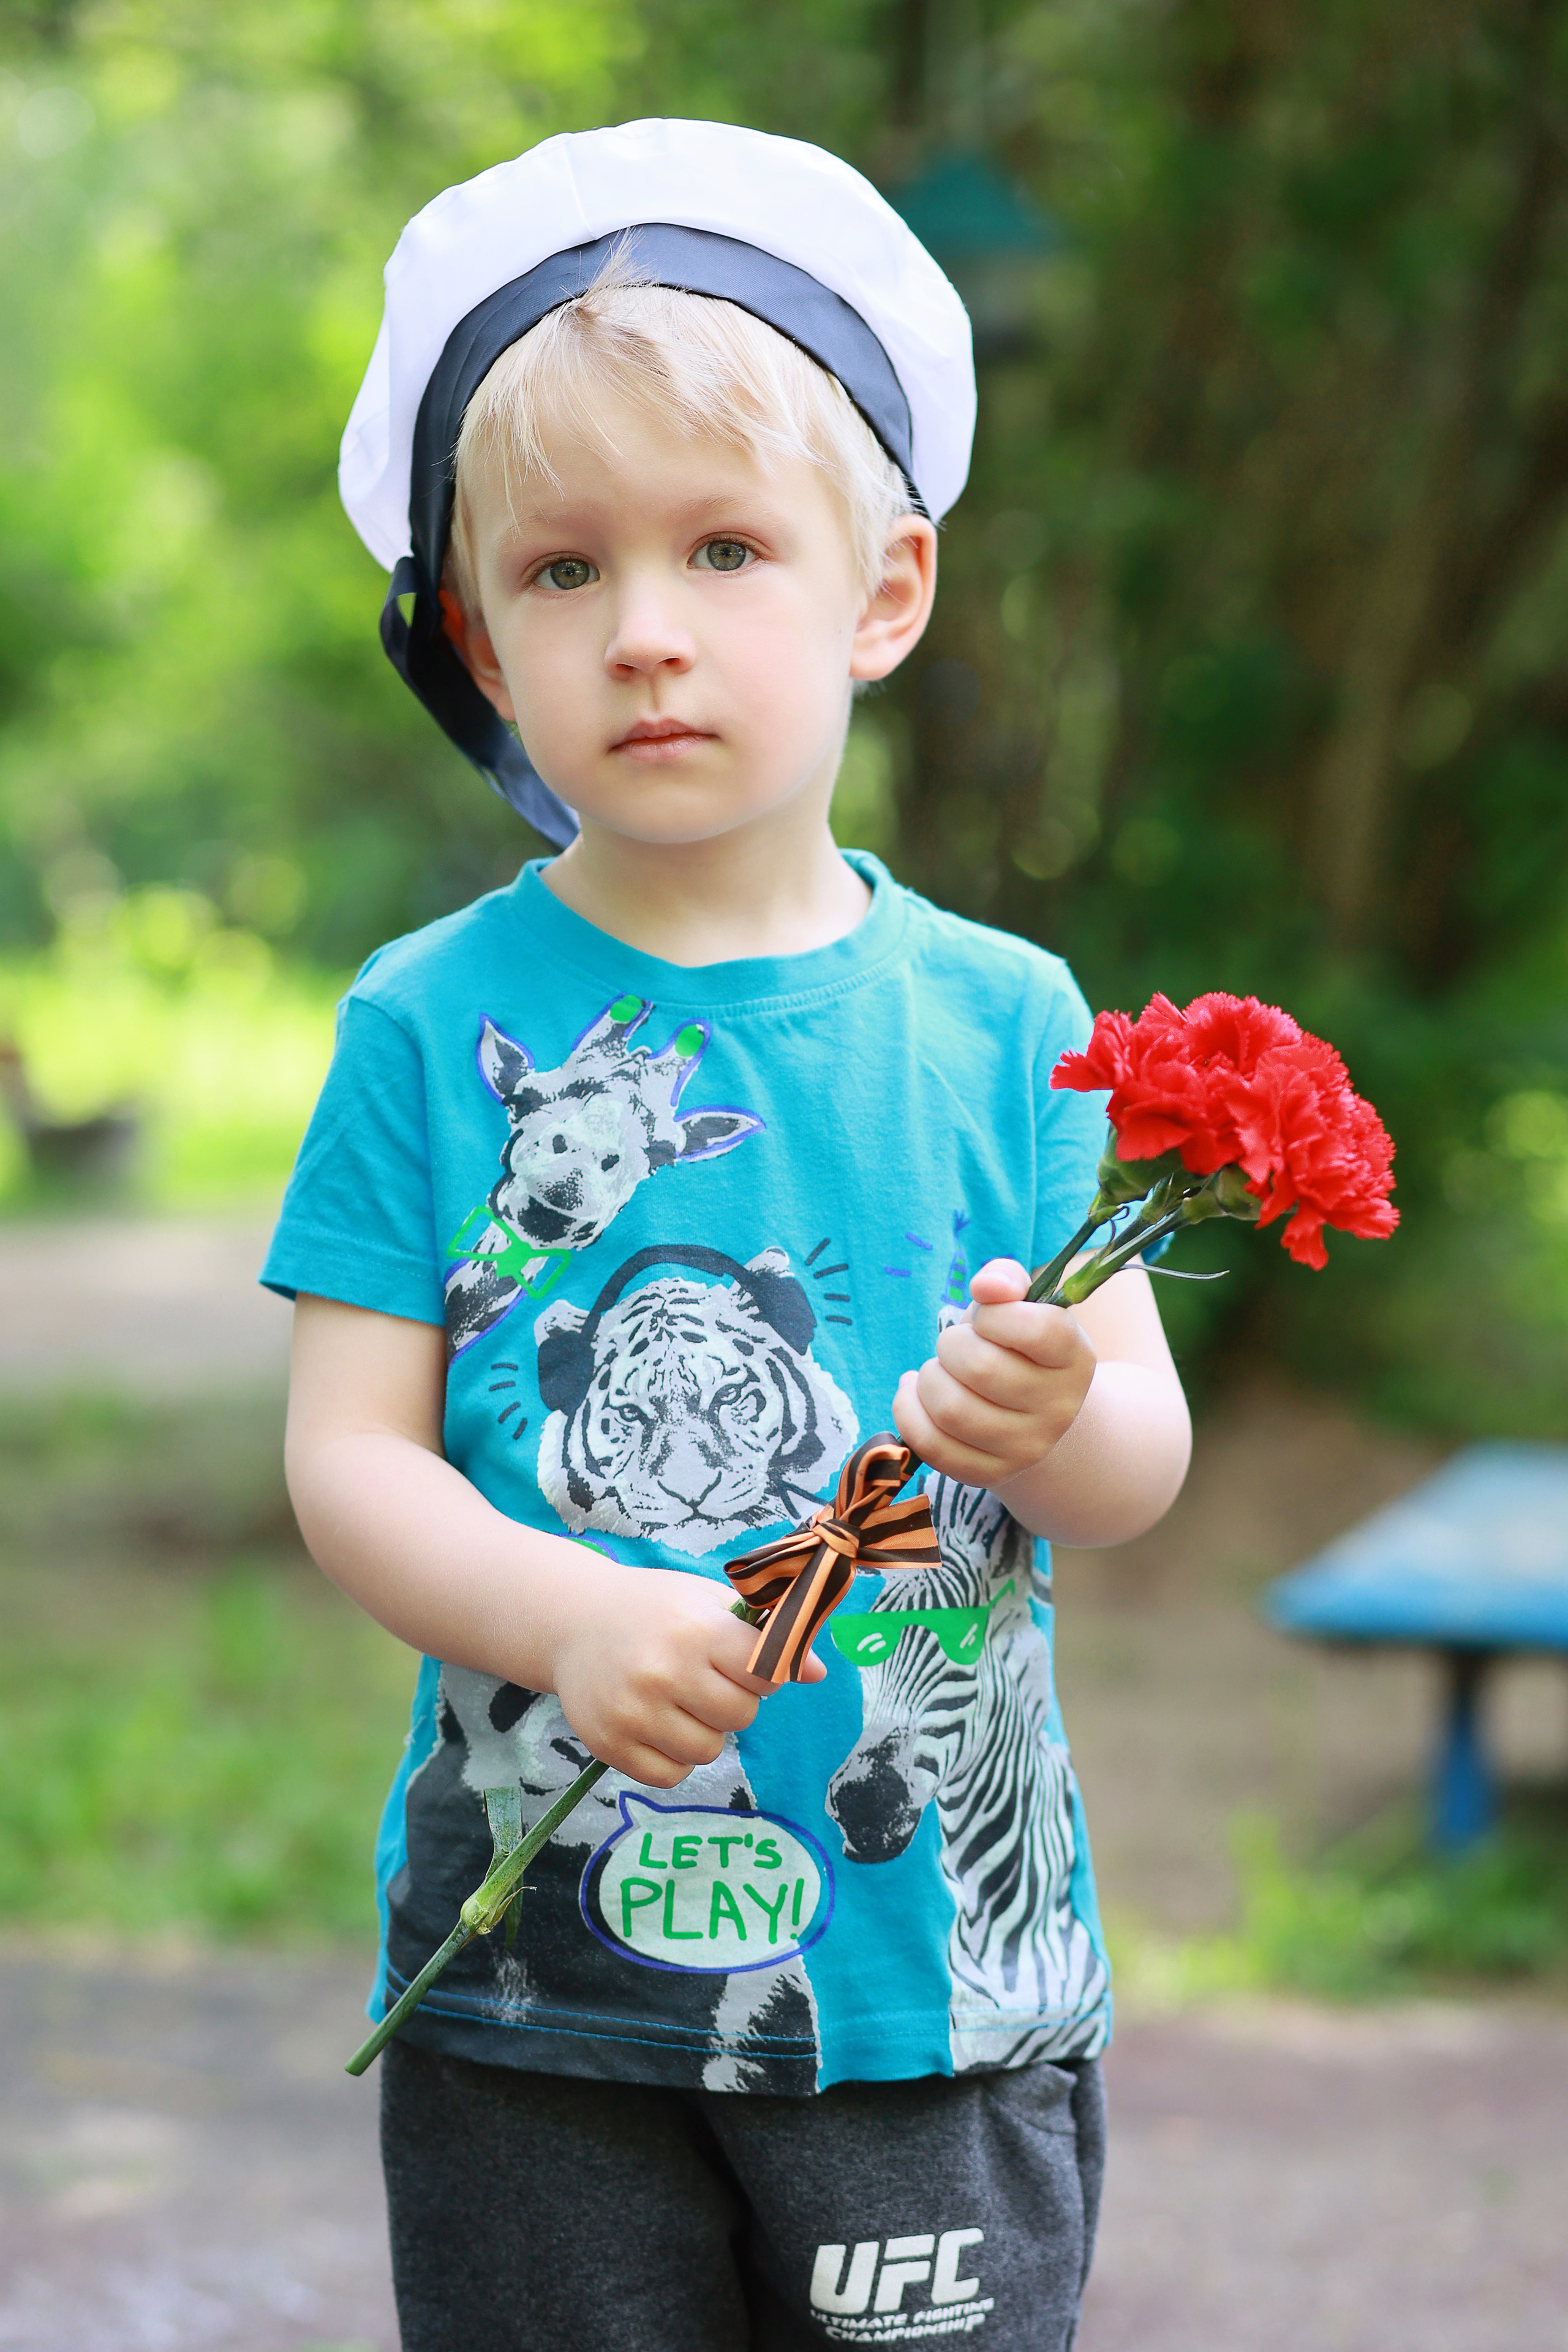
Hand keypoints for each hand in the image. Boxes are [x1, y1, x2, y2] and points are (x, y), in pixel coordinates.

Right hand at [545, 1554, 823, 1787]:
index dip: (766, 1672)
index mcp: (696, 1630)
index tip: (748, 1664)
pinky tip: (658, 1724)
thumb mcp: (708, 1602)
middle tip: (708, 1681)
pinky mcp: (609, 1745)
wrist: (574, 1622)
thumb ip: (763, 1636)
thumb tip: (817, 1673)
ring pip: (708, 1751)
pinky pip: (671, 1775)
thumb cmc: (655, 1609)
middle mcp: (664, 1672)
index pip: (766, 1671)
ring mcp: (633, 1712)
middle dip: (734, 1702)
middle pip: (741, 1716)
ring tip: (680, 1701)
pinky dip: (674, 1758)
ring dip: (704, 1732)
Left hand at [892, 1257, 1096, 1489]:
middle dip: (951, 1345)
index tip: (986, 1318)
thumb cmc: (1017, 1350)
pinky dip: (908, 1410)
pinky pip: (931, 1444)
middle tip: (955, 1345)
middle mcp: (1059, 1409)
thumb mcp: (1021, 1308)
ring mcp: (1026, 1448)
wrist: (1033, 1416)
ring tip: (938, 1371)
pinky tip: (915, 1392)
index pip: (1036, 1328)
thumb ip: (1006, 1281)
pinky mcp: (990, 1474)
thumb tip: (986, 1286)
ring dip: (929, 1378)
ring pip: (951, 1408)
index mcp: (1075, 1359)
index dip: (995, 1314)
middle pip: (980, 1368)